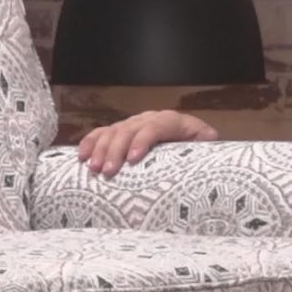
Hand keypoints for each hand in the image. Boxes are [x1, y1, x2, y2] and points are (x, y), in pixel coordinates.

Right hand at [76, 110, 218, 175]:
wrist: (188, 140)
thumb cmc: (195, 148)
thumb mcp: (204, 143)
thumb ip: (205, 142)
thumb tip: (210, 138)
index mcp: (171, 121)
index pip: (154, 127)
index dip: (142, 140)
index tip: (133, 160)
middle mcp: (149, 119)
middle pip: (129, 130)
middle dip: (116, 150)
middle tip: (108, 172)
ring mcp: (133, 124)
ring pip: (113, 131)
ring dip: (101, 149)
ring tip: (94, 168)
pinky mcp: (121, 131)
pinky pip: (102, 133)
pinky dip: (90, 142)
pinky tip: (81, 156)